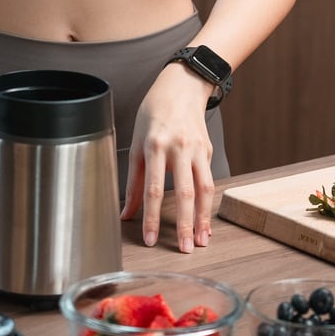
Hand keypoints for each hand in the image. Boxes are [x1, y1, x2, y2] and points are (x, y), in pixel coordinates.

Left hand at [120, 63, 216, 251]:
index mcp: (156, 146)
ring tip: (202, 240)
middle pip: (185, 192)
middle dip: (186, 224)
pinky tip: (206, 220)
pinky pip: (209, 181)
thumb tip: (125, 213)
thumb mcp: (136, 143)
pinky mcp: (207, 150)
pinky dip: (208, 203)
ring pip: (205, 189)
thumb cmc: (154, 113)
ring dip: (204, 218)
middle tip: (186, 249)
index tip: (151, 240)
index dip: (152, 218)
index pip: (153, 189)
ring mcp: (197, 149)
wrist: (182, 86)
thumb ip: (133, 181)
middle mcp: (179, 148)